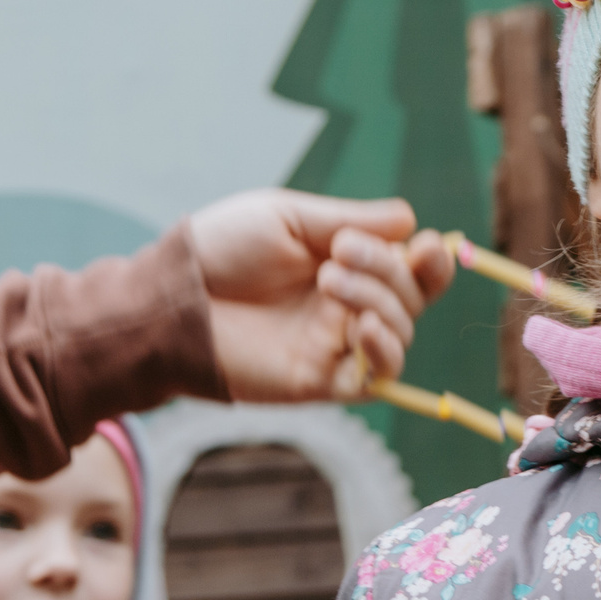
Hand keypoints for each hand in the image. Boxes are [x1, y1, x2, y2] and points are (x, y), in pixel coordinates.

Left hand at [188, 191, 456, 401]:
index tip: (426, 244)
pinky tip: (363, 327)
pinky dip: (385, 353)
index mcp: (346, 265)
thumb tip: (412, 219)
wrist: (168, 300)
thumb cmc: (219, 252)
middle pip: (412, 297)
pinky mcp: (321, 381)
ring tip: (329, 281)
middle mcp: (348, 306)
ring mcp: (336, 345)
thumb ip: (350, 219)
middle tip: (340, 254)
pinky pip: (377, 379)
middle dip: (389, 270)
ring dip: (380, 301)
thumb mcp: (286, 218)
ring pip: (400, 332)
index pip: (412, 269)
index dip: (431, 260)